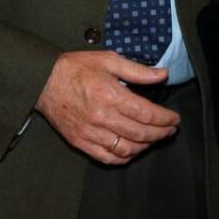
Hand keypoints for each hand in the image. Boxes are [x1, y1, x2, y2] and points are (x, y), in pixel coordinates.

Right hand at [34, 51, 179, 164]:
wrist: (43, 81)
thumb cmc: (76, 68)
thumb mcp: (109, 60)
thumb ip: (138, 70)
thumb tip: (163, 74)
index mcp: (111, 96)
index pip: (147, 114)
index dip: (165, 119)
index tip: (174, 119)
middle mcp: (102, 118)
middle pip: (140, 134)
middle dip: (161, 133)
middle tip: (170, 130)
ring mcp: (90, 133)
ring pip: (126, 149)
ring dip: (145, 146)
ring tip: (154, 139)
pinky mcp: (80, 142)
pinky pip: (107, 158)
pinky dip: (123, 158)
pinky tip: (132, 150)